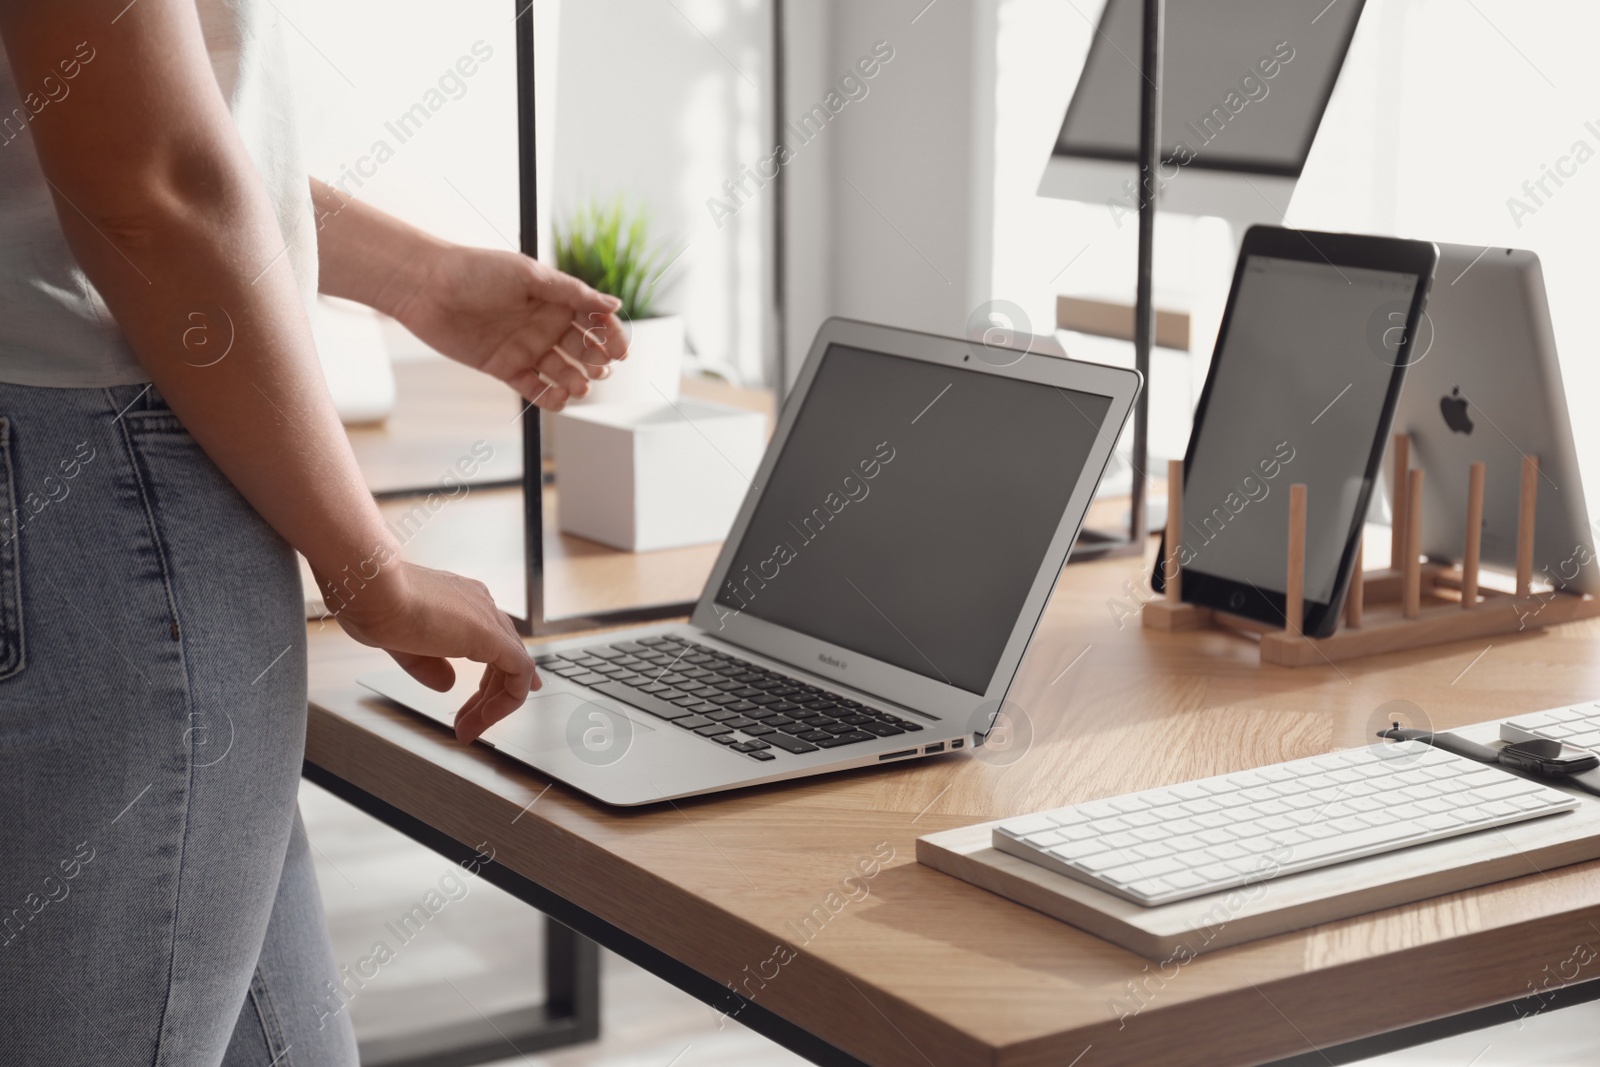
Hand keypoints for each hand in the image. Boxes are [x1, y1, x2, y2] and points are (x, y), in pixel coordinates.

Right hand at [320, 559, 538, 742]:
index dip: (492, 677)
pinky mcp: (491, 634)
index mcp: (461, 601)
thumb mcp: (402, 642)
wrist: (369, 588)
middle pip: (504, 657)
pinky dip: (507, 700)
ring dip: (494, 705)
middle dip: (488, 698)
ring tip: (469, 729)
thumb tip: (448, 683)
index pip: (492, 641)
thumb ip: (428, 664)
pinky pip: (520, 672)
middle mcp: (480, 605)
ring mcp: (487, 618)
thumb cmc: (372, 604)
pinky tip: (486, 718)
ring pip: (514, 667)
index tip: (481, 705)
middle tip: (467, 726)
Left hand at [392, 244, 629, 410]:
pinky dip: (550, 398)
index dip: (612, 336)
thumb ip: (572, 293)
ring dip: (577, 382)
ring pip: (564, 372)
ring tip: (579, 387)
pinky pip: (536, 389)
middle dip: (597, 362)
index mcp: (555, 299)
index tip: (621, 352)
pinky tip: (559, 399)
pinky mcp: (506, 367)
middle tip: (598, 369)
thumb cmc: (476, 271)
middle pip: (584, 349)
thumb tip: (614, 304)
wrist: (427, 287)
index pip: (596, 320)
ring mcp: (527, 347)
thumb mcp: (529, 275)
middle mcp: (545, 324)